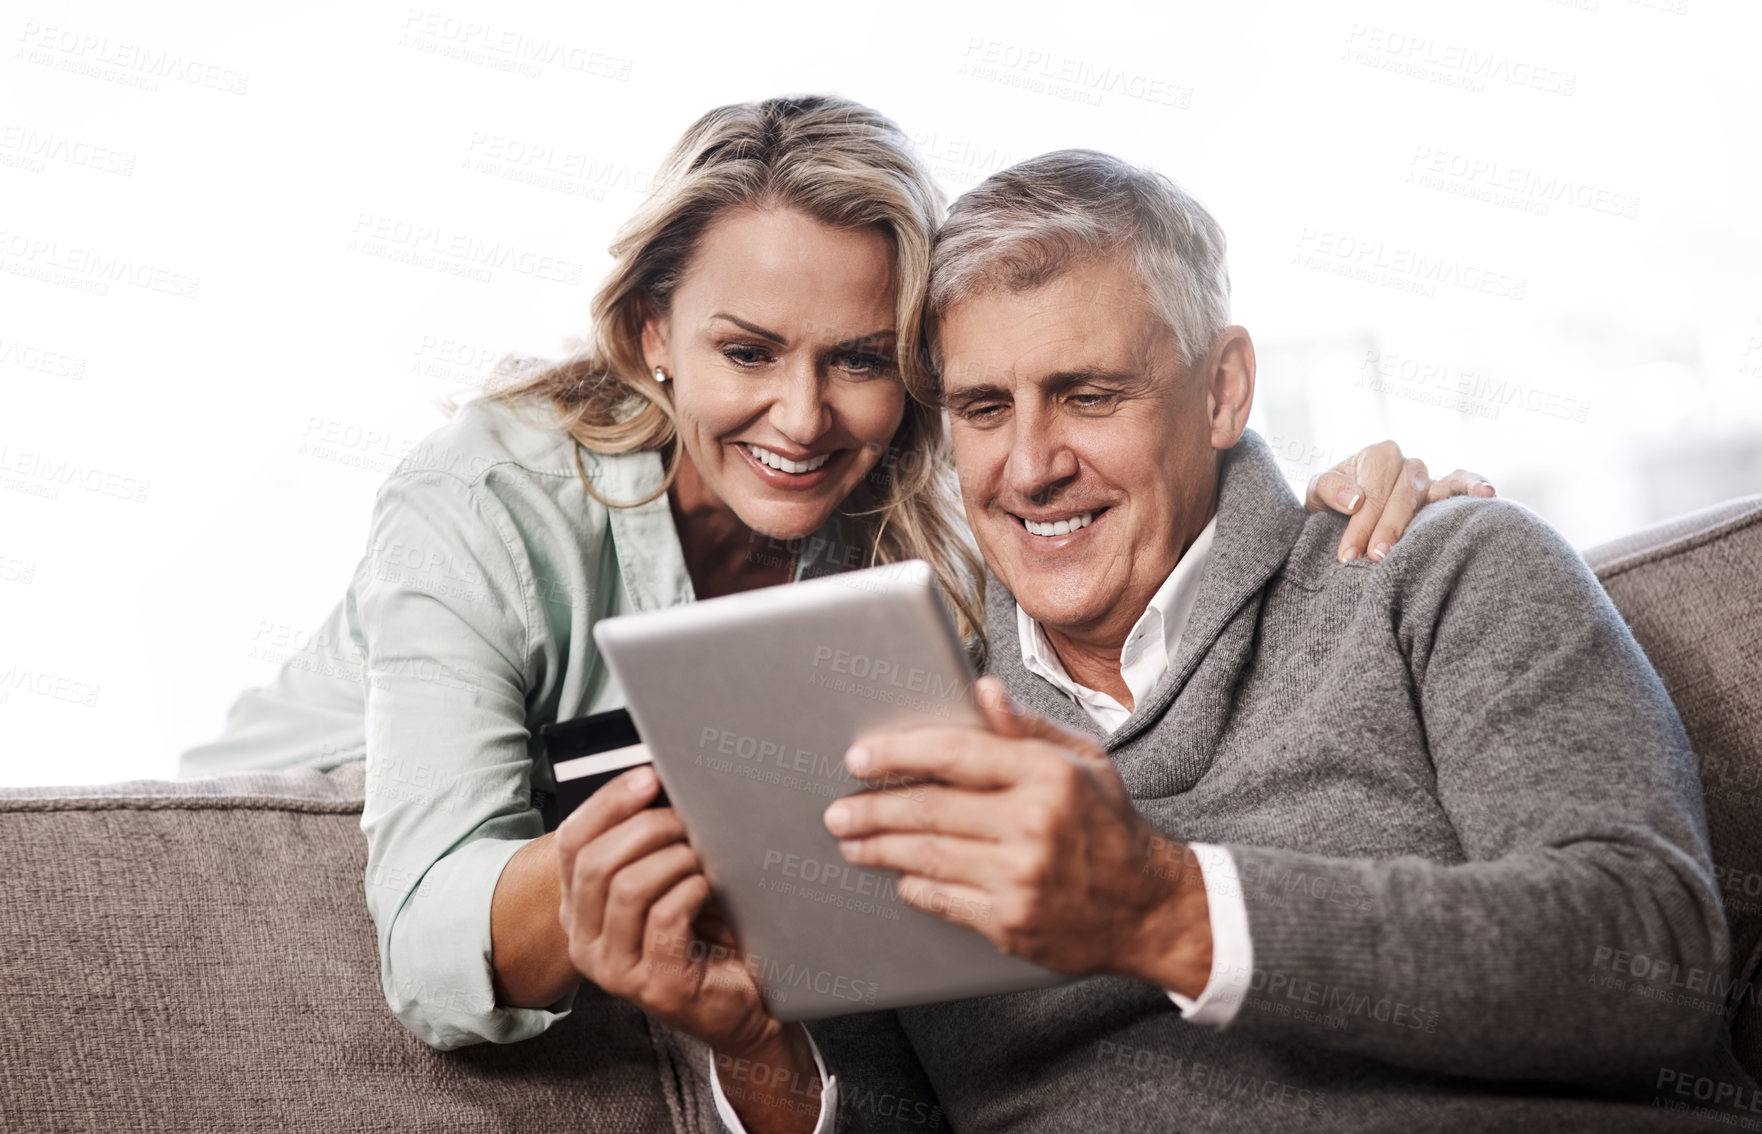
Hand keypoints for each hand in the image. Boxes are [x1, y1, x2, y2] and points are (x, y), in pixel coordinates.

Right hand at [556, 767, 821, 1132]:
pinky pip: (664, 918)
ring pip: (628, 887)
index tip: (649, 776)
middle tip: (689, 820)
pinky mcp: (656, 986)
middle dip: (647, 828)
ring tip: (704, 856)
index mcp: (576, 909)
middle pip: (596, 861)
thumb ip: (646, 840)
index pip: (571, 842)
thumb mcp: (665, 879)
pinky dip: (691, 890)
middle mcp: (584, 942)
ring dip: (674, 858)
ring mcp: (615, 971)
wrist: (747, 1001)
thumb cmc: (706, 932)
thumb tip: (654, 775)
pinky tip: (709, 887)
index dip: (608, 802)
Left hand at [824, 677, 1213, 993]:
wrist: (1147, 907)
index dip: (897, 754)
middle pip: (928, 810)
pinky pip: (942, 899)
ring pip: (926, 857)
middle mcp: (1032, 824)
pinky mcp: (1010, 922)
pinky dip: (914, 885)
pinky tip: (900, 875)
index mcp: (1047, 774)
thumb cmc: (1107, 825)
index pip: (953, 754)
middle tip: (838, 810)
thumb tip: (982, 690)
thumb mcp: (1082, 761)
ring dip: (878, 848)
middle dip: (872, 809)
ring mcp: (1020, 877)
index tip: (859, 757)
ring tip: (851, 841)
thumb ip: (1026, 727)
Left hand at [1305, 439, 1495, 563]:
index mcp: (1378, 456)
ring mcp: (1431, 479)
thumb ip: (1328, 489)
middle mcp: (1408, 464)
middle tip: (1375, 557)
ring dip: (1426, 518)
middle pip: (1401, 495)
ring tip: (1428, 535)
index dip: (1359, 523)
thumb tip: (1354, 500)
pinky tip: (1488, 493)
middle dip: (1387, 528)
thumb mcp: (1317, 493)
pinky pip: (1463, 484)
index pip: (1371, 491)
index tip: (1347, 555)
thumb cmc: (1332, 503)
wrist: (1345, 514)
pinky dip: (1476, 485)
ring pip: (1435, 492)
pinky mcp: (1447, 494)